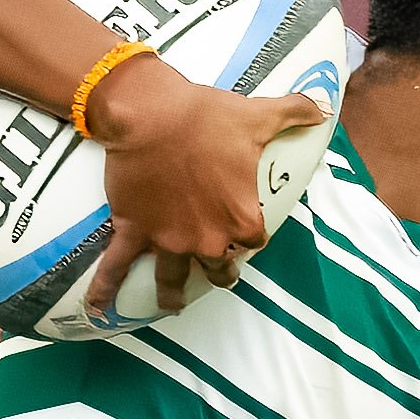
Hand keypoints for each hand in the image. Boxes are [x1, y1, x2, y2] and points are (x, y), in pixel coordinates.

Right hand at [83, 60, 331, 321]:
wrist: (151, 114)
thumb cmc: (207, 117)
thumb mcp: (258, 115)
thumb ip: (294, 114)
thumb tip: (322, 109)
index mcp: (241, 217)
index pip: (256, 240)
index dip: (252, 236)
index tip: (248, 231)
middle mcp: (207, 238)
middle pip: (219, 268)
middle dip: (220, 271)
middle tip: (219, 271)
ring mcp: (168, 239)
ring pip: (172, 280)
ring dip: (172, 295)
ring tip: (171, 306)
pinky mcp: (134, 231)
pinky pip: (116, 268)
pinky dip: (104, 290)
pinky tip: (98, 309)